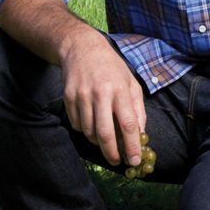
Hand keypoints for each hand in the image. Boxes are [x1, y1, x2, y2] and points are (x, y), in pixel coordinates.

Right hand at [60, 29, 146, 166]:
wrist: (82, 48)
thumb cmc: (111, 68)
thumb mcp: (131, 83)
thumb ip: (138, 109)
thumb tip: (140, 135)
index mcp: (121, 90)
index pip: (128, 124)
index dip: (132, 145)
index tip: (134, 160)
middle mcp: (101, 93)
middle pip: (105, 133)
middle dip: (111, 153)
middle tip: (116, 161)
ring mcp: (82, 95)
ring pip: (89, 131)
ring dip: (97, 142)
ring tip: (103, 139)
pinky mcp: (68, 97)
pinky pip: (77, 124)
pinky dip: (85, 130)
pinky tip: (91, 122)